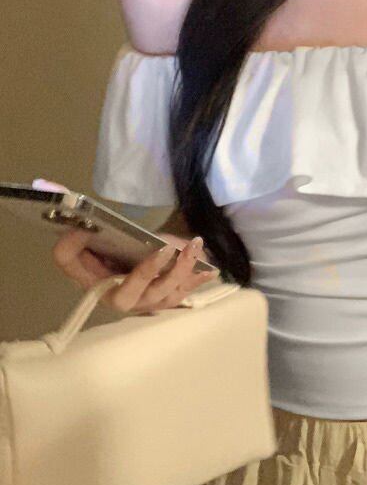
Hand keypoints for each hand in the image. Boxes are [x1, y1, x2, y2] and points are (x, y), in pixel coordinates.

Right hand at [38, 177, 217, 312]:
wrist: (148, 258)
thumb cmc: (122, 243)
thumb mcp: (102, 224)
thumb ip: (71, 205)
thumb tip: (40, 183)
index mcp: (90, 276)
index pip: (70, 263)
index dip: (73, 247)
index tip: (83, 227)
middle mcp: (117, 295)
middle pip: (128, 293)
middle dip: (146, 273)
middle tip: (163, 249)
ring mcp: (146, 301)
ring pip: (162, 293)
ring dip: (180, 271)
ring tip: (194, 245)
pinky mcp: (170, 298)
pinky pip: (184, 292)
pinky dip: (196, 278)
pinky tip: (209, 265)